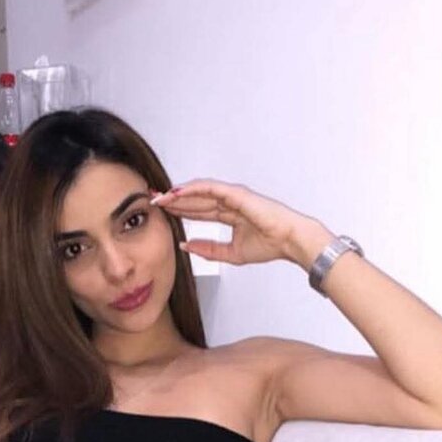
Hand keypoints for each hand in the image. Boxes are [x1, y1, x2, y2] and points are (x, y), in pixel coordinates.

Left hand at [151, 178, 319, 265]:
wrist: (289, 241)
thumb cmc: (269, 245)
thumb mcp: (231, 254)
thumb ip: (209, 250)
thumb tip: (186, 246)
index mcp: (229, 214)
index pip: (198, 211)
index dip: (179, 211)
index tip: (161, 214)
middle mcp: (229, 202)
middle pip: (194, 199)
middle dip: (173, 201)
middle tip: (152, 202)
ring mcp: (232, 196)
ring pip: (198, 192)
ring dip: (178, 194)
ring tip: (159, 197)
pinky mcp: (236, 193)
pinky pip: (209, 187)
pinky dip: (192, 189)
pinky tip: (176, 192)